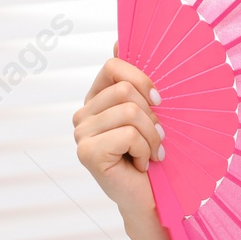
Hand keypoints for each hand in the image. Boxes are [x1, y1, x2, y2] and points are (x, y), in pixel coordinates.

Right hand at [73, 42, 165, 210]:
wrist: (153, 198)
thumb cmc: (154, 154)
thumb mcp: (150, 113)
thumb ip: (135, 81)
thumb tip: (119, 41)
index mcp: (97, 99)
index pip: (114, 66)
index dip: (143, 79)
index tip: (159, 101)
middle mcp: (83, 114)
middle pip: (125, 89)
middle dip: (152, 115)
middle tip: (156, 138)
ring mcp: (81, 134)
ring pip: (130, 111)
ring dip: (151, 136)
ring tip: (151, 154)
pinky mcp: (87, 153)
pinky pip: (128, 133)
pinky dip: (145, 150)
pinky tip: (141, 164)